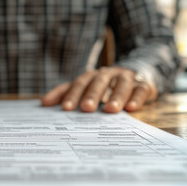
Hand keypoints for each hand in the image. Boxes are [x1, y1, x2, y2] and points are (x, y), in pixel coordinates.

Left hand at [41, 67, 156, 112]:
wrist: (138, 74)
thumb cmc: (105, 87)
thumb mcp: (86, 91)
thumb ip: (66, 95)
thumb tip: (43, 104)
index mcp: (90, 77)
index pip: (78, 84)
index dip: (71, 94)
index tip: (65, 109)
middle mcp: (106, 74)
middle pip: (97, 82)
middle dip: (91, 95)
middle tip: (86, 109)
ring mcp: (125, 77)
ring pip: (120, 83)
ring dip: (115, 96)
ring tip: (110, 110)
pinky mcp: (143, 83)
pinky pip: (140, 88)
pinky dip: (136, 97)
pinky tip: (131, 108)